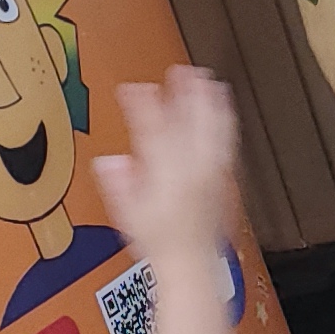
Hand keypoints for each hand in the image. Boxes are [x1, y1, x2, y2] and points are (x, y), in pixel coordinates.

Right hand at [93, 68, 240, 333]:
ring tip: (209, 80)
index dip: (143, 107)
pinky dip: (224, 121)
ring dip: (210, 104)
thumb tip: (109, 161)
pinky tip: (223, 109)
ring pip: (213, 131)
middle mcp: (191, 173)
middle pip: (190, 126)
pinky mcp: (223, 180)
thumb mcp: (128, 215)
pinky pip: (225, 143)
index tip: (135, 87)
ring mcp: (210, 175)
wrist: (192, 264)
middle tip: (183, 69)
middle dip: (187, 95)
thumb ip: (120, 185)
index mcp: (165, 178)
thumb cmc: (159, 242)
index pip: (152, 134)